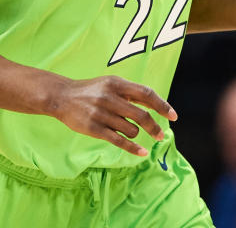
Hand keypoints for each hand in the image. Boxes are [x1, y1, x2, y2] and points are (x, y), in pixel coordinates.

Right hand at [48, 75, 177, 155]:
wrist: (61, 96)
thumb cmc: (90, 90)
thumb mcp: (110, 84)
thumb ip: (131, 93)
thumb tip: (156, 104)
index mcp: (117, 83)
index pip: (146, 93)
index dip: (162, 105)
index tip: (173, 116)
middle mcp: (110, 97)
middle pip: (141, 115)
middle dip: (154, 127)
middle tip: (160, 136)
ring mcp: (101, 113)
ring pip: (131, 129)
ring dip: (135, 134)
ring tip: (128, 131)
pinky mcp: (94, 128)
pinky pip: (119, 141)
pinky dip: (133, 148)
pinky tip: (142, 152)